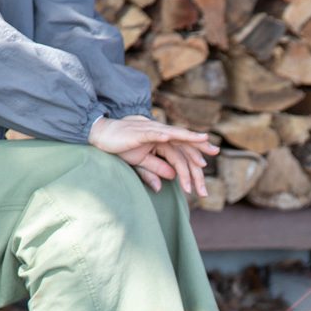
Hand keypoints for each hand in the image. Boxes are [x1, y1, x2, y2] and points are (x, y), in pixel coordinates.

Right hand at [88, 116, 217, 195]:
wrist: (101, 135)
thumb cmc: (120, 147)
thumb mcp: (141, 162)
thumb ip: (156, 170)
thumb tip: (170, 180)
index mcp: (163, 141)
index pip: (183, 153)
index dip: (193, 164)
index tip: (203, 177)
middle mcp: (161, 134)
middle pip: (184, 146)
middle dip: (198, 158)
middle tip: (209, 167)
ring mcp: (152, 130)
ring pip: (175, 137)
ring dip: (189, 143)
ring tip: (203, 150)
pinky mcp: (140, 131)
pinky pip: (155, 133)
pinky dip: (165, 135)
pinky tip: (173, 138)